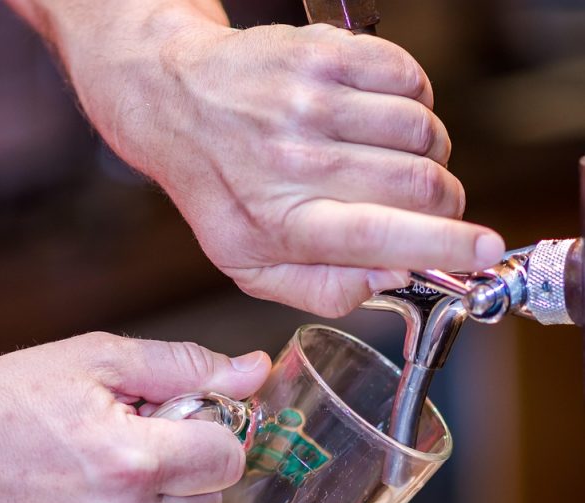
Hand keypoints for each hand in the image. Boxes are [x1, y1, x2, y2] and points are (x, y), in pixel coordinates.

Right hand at [0, 335, 269, 502]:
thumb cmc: (8, 402)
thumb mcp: (97, 361)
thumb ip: (185, 367)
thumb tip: (253, 371)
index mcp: (132, 460)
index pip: (227, 458)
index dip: (209, 435)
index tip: (182, 426)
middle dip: (188, 472)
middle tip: (141, 449)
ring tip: (120, 485)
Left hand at [41, 5, 505, 314]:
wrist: (176, 102)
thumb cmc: (222, 191)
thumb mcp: (252, 266)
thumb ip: (322, 289)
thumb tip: (390, 279)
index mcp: (281, 223)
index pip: (379, 237)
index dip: (446, 247)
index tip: (485, 252)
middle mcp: (295, 161)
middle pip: (418, 184)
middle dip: (445, 206)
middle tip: (433, 211)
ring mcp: (311, 101)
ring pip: (423, 131)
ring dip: (430, 156)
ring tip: (396, 165)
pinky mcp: (324, 54)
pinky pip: (411, 80)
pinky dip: (414, 106)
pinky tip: (382, 123)